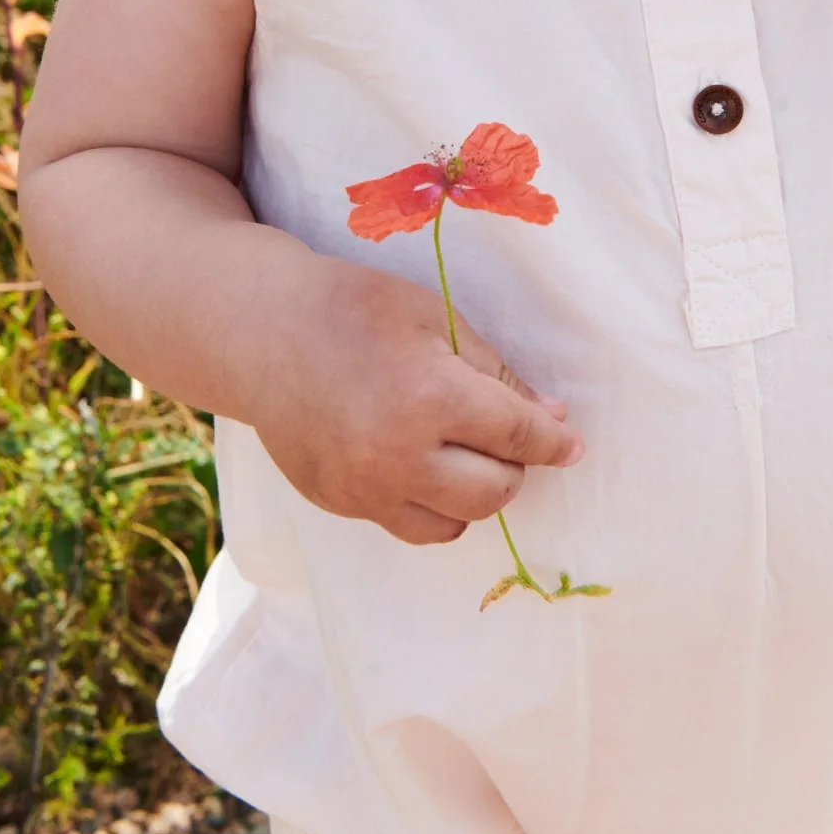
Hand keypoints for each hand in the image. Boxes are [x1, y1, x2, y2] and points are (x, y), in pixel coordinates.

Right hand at [247, 254, 583, 545]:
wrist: (261, 332)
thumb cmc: (354, 308)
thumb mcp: (434, 317)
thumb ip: (495, 373)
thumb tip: (550, 421)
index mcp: (428, 397)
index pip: (516, 436)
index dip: (553, 441)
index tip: (571, 444)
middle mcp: (397, 455)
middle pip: (494, 492)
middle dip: (514, 465)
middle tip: (505, 435)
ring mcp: (363, 488)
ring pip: (455, 523)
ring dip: (475, 493)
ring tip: (461, 451)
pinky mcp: (339, 504)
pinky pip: (409, 525)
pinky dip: (431, 504)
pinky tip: (421, 464)